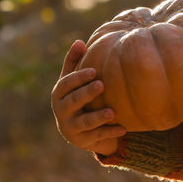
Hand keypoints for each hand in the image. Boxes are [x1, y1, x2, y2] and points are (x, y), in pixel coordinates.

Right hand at [51, 39, 125, 155]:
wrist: (79, 130)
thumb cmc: (78, 97)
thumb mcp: (73, 81)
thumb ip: (74, 62)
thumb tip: (79, 41)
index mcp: (59, 94)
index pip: (65, 84)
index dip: (78, 77)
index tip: (93, 71)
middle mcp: (61, 111)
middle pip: (73, 101)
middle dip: (86, 93)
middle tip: (102, 84)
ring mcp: (71, 127)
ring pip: (84, 122)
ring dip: (98, 117)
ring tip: (112, 112)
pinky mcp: (83, 140)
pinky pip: (97, 136)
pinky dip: (110, 132)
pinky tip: (123, 128)